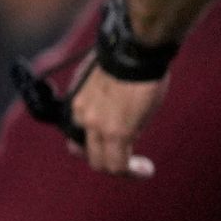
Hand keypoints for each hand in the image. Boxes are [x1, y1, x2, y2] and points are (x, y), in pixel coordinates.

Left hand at [69, 59, 162, 177]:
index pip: (74, 130)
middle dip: (102, 156)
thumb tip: (117, 112)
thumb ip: (103, 98)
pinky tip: (145, 170)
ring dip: (119, 169)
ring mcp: (96, 125)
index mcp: (76, 100)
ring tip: (138, 169)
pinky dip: (131, 172)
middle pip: (81, 149)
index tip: (110, 139)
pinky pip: (118, 165)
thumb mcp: (104, 77)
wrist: (134, 48)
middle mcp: (80, 115)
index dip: (91, 139)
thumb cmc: (127, 56)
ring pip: (100, 162)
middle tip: (124, 158)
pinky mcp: (118, 132)